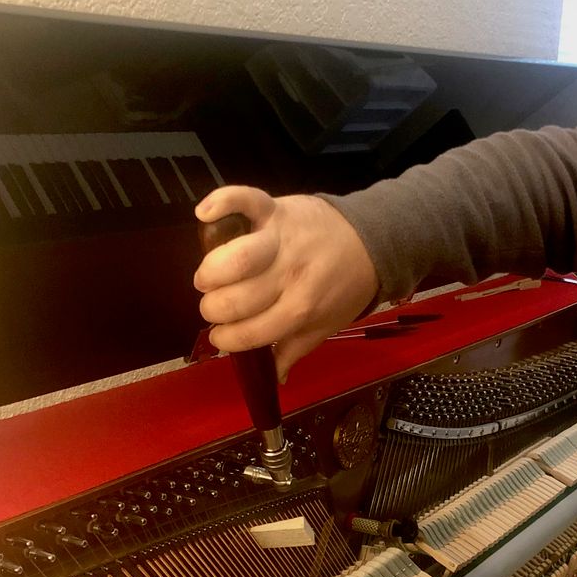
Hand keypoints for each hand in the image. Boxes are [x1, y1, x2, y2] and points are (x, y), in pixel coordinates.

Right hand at [194, 186, 379, 382]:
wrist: (371, 240)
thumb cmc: (345, 286)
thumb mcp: (326, 324)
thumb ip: (295, 349)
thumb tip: (274, 376)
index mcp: (299, 310)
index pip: (249, 332)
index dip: (226, 339)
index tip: (220, 336)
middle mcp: (289, 277)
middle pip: (235, 299)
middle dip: (213, 309)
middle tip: (215, 306)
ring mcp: (281, 241)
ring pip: (234, 258)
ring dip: (210, 272)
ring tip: (208, 278)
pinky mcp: (276, 209)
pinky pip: (244, 200)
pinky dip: (221, 202)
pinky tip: (204, 215)